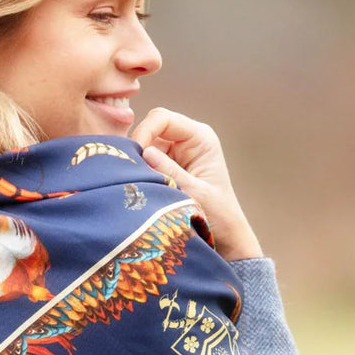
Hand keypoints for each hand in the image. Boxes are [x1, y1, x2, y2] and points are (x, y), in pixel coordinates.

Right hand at [131, 108, 262, 261]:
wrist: (225, 236)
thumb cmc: (218, 215)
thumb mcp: (194, 193)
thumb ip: (169, 172)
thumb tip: (144, 152)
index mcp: (200, 137)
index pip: (162, 118)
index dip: (144, 131)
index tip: (134, 155)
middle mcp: (187, 139)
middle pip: (150, 129)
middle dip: (137, 148)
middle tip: (129, 172)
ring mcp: (175, 152)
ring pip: (143, 146)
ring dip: (137, 163)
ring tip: (135, 183)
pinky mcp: (166, 166)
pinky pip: (144, 162)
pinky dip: (138, 173)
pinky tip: (138, 187)